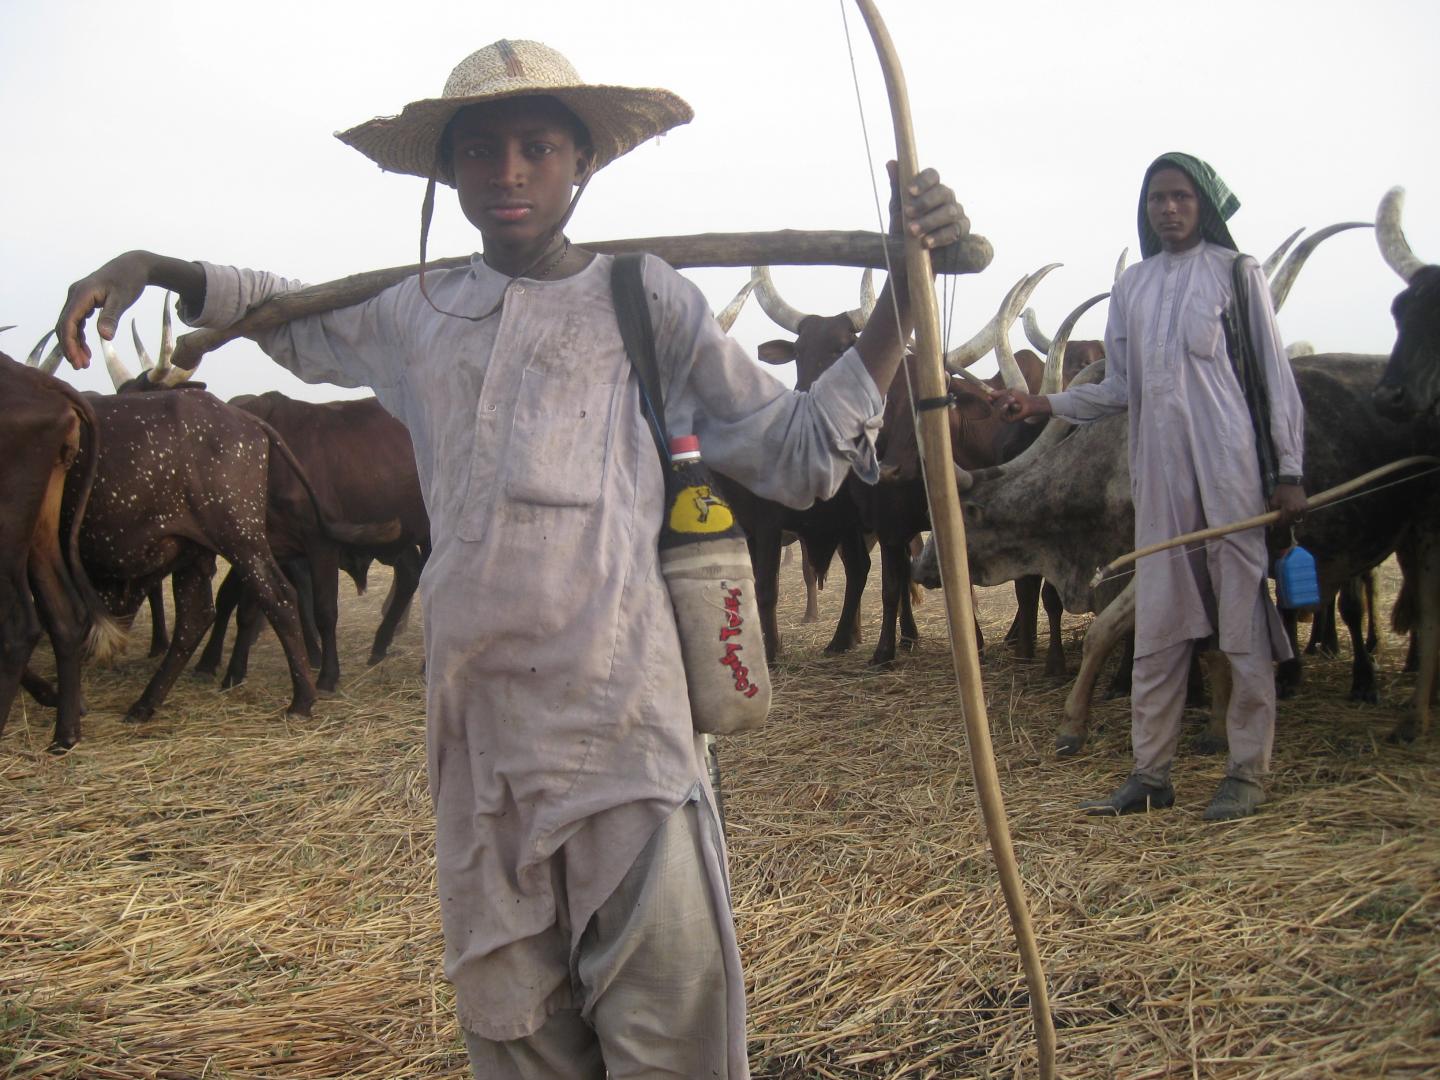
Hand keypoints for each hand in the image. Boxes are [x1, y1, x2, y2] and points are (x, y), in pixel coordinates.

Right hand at [56, 251, 156, 369]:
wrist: (134, 266)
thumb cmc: (129, 281)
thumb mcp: (122, 300)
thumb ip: (112, 317)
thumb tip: (105, 337)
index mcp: (81, 294)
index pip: (68, 322)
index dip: (69, 344)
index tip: (76, 361)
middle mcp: (75, 295)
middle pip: (65, 325)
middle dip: (70, 347)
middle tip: (81, 367)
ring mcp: (78, 298)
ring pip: (69, 325)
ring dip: (74, 344)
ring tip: (84, 363)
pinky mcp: (84, 301)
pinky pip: (76, 322)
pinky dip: (80, 337)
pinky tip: (87, 351)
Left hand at [886, 161, 968, 251]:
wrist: (908, 256)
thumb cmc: (903, 228)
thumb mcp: (897, 208)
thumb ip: (897, 187)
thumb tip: (891, 162)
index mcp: (931, 188)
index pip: (932, 175)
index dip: (923, 181)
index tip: (910, 191)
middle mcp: (946, 197)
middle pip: (943, 192)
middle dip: (925, 203)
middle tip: (908, 213)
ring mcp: (956, 213)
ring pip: (949, 211)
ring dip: (930, 221)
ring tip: (913, 231)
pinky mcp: (962, 230)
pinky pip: (955, 230)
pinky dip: (940, 236)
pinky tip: (926, 242)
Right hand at [990, 389, 1051, 422]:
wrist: (1031, 403)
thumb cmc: (1023, 397)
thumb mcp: (1010, 392)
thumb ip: (1000, 393)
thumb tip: (989, 394)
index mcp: (1005, 403)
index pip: (994, 402)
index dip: (991, 400)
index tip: (989, 397)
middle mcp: (1005, 410)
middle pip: (995, 406)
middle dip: (1000, 400)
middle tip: (1001, 396)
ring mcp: (1007, 416)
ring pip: (999, 411)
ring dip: (1005, 403)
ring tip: (1013, 399)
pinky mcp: (1010, 420)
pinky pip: (1002, 416)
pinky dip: (1004, 410)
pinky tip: (1008, 406)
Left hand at [1269, 482, 1307, 527]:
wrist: (1292, 482)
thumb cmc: (1281, 491)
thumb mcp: (1274, 501)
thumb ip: (1273, 511)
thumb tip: (1273, 518)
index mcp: (1289, 510)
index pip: (1284, 522)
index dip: (1279, 524)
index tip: (1275, 523)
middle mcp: (1297, 511)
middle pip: (1291, 522)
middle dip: (1285, 522)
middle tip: (1280, 520)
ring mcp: (1303, 508)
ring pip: (1297, 519)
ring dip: (1292, 520)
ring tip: (1286, 517)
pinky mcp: (1306, 506)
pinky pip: (1302, 515)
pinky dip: (1298, 516)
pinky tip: (1293, 514)